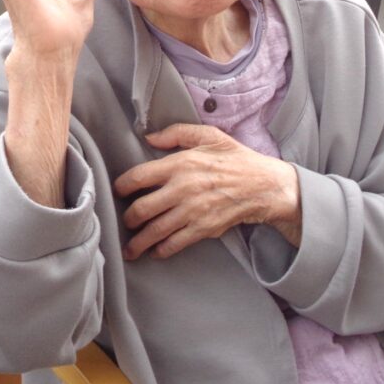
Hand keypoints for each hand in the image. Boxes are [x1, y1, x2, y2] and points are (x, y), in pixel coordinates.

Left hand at [114, 124, 301, 259]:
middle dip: (127, 219)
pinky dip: (161, 250)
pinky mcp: (203, 229)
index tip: (119, 191)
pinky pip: (174, 244)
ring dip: (138, 243)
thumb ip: (177, 133)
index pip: (138, 177)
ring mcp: (191, 212)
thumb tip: (149, 137)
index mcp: (180, 163)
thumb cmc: (237, 159)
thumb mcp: (209, 136)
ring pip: (154, 231)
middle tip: (125, 222)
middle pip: (141, 209)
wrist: (264, 186)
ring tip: (130, 249)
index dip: (122, 186)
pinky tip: (155, 251)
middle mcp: (182, 189)